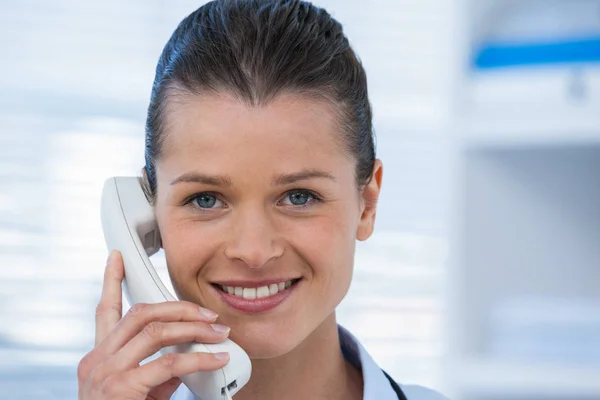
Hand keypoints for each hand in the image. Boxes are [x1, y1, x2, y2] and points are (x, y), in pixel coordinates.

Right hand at [77, 250, 229, 398]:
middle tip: (207, 313)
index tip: (117, 257)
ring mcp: (106, 373)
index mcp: (98, 357)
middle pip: (140, 314)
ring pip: (154, 330)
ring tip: (218, 332)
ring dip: (192, 328)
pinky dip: (199, 359)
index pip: (104, 310)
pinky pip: (168, 363)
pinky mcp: (121, 388)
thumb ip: (153, 374)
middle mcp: (97, 360)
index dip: (111, 281)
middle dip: (178, 307)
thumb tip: (181, 361)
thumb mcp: (136, 395)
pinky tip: (218, 359)